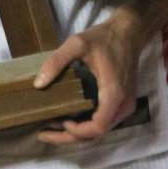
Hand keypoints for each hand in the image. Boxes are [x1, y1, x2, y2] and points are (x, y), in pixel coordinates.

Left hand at [34, 7, 144, 144]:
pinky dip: (87, 125)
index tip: (58, 123)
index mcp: (114, 93)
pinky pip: (105, 121)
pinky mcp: (125, 102)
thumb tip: (38, 84)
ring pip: (101, 130)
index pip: (97, 128)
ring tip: (53, 126)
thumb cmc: (105, 37)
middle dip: (70, 137)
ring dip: (78, 132)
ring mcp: (126, 105)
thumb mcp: (78, 43)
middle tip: (45, 133)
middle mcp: (123, 104)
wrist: (129, 31)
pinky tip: (71, 119)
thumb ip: (57, 61)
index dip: (76, 132)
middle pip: (97, 133)